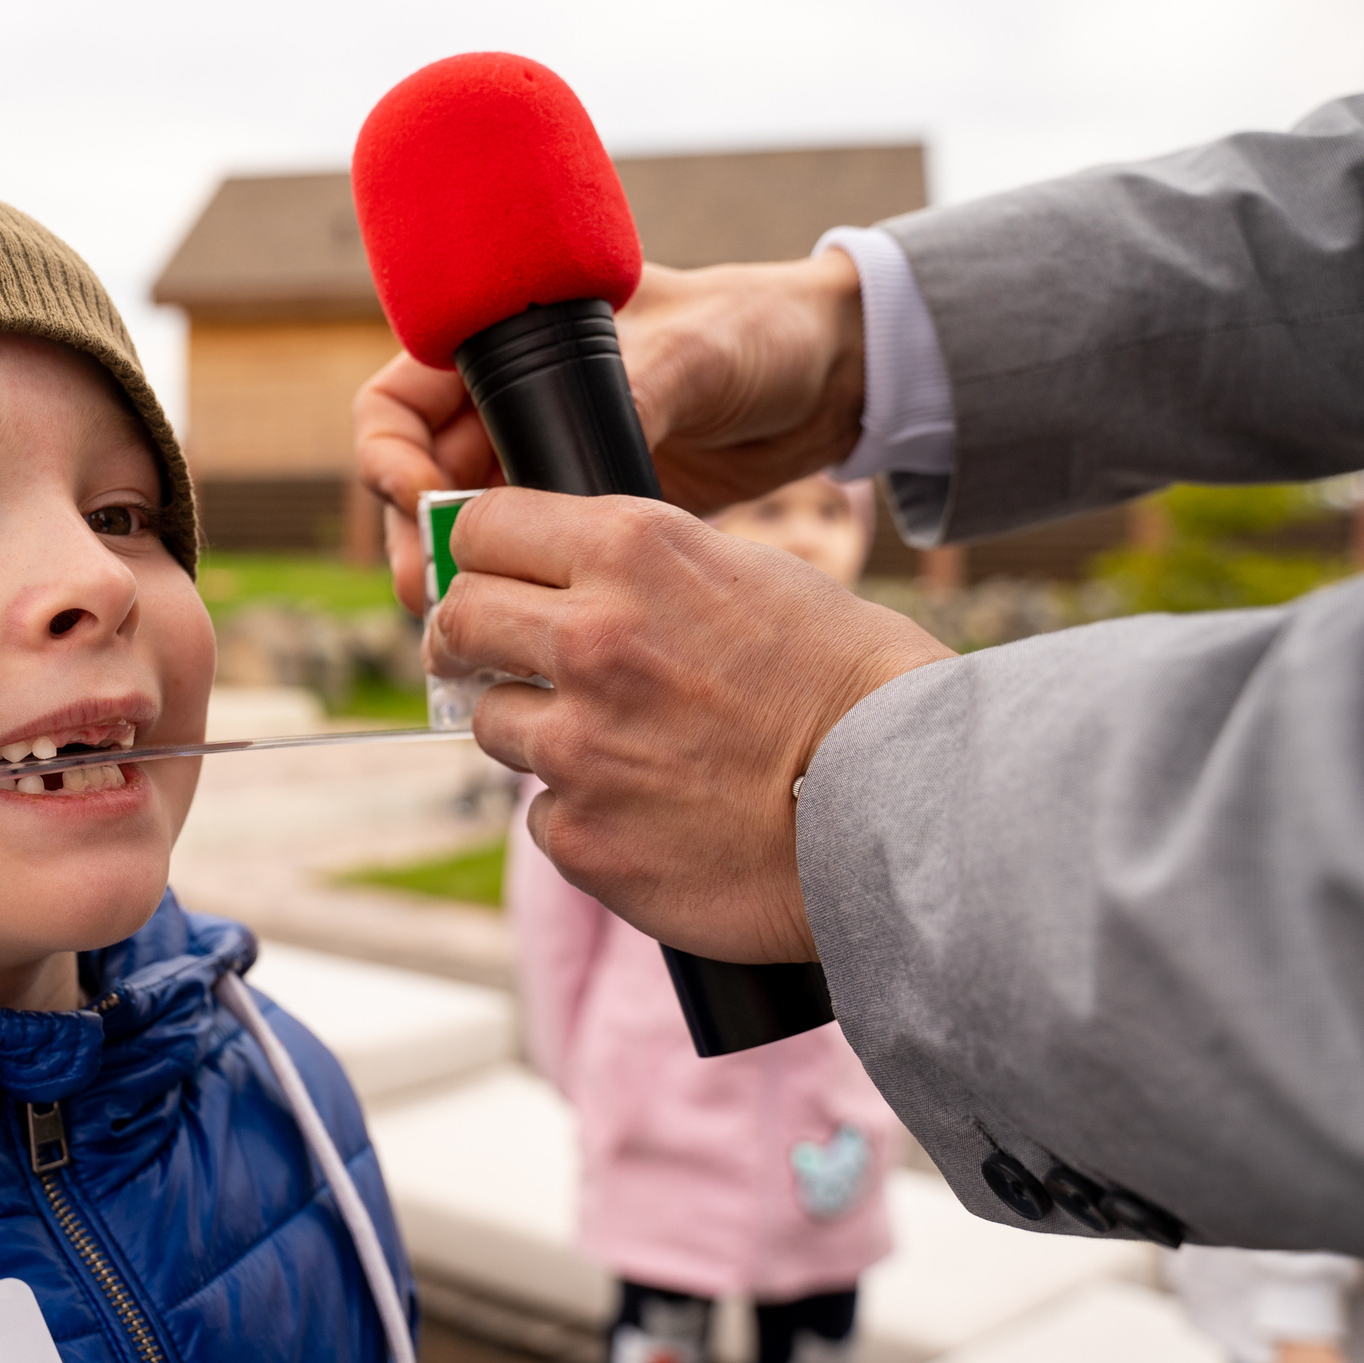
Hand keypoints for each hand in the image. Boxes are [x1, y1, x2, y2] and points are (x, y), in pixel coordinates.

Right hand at [353, 248, 868, 613]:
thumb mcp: (693, 351)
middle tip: (430, 593)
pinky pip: (522, 561)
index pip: (402, 400)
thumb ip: (630, 395)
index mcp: (509, 342)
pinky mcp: (583, 514)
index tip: (417, 500)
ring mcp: (545, 462)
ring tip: (459, 628)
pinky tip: (517, 635)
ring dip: (453, 577)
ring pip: (463, 531)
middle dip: (415, 537)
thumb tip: (573, 463)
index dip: (389, 453)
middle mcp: (512, 404)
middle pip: (418, 478)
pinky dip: (510, 597)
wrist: (832, 376)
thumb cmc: (759, 329)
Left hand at [433, 488, 949, 961]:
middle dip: (468, 638)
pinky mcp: (577, 835)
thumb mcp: (753, 577)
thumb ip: (648, 571)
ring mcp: (575, 745)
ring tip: (622, 749)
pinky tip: (654, 817)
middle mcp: (590, 638)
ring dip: (537, 732)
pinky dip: (583, 817)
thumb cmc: (851, 688)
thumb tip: (569, 577)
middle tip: (490, 657)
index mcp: (634, 551)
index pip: (483, 528)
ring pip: (493, 722)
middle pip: (458, 619)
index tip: (484, 576)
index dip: (478, 554)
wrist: (905, 811)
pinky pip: (541, 816)